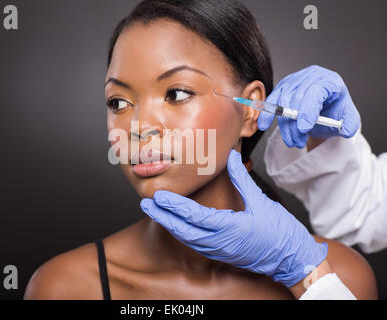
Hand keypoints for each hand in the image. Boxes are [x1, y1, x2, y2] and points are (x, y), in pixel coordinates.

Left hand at [140, 150, 327, 287]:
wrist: (292, 260)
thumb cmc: (280, 233)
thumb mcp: (261, 202)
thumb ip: (242, 180)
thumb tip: (231, 157)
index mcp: (229, 228)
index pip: (193, 216)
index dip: (174, 206)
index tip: (158, 196)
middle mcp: (219, 242)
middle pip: (182, 230)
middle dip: (162, 216)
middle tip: (145, 204)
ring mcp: (218, 250)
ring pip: (186, 239)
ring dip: (169, 224)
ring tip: (156, 211)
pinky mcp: (220, 254)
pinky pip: (195, 244)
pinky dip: (181, 233)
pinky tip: (175, 225)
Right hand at [258, 65, 360, 147]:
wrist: (324, 108)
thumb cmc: (334, 110)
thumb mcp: (347, 117)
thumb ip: (350, 124)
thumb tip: (345, 129)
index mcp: (329, 80)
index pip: (315, 92)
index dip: (308, 110)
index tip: (304, 128)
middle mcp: (311, 76)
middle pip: (297, 99)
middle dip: (296, 124)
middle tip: (298, 141)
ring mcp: (295, 80)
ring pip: (283, 102)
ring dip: (285, 125)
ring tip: (292, 141)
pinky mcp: (282, 87)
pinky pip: (272, 100)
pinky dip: (267, 114)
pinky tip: (264, 125)